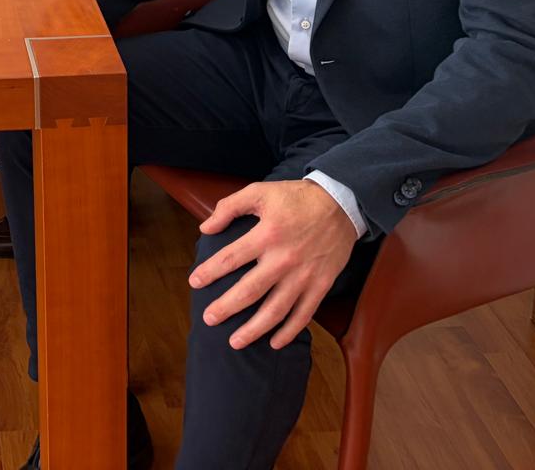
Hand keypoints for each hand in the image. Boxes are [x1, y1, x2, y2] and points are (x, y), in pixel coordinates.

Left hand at [190, 180, 358, 350]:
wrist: (341, 204)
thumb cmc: (295, 198)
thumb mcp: (259, 191)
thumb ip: (229, 207)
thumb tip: (205, 227)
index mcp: (267, 234)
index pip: (231, 258)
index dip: (210, 272)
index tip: (194, 283)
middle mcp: (284, 259)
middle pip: (250, 290)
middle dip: (226, 308)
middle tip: (209, 319)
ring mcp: (303, 276)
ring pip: (275, 310)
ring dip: (254, 329)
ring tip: (235, 342)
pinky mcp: (321, 285)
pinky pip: (303, 314)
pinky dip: (289, 332)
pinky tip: (274, 343)